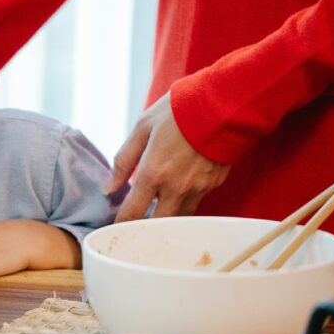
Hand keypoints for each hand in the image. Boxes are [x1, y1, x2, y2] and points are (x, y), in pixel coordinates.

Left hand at [105, 92, 230, 222]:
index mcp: (153, 174)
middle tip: (134, 227)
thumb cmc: (179, 110)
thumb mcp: (142, 128)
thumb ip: (123, 161)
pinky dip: (183, 205)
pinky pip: (195, 203)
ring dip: (165, 220)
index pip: (132, 214)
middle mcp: (176, 188)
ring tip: (154, 213)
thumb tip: (109, 188)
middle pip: (156, 226)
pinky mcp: (214, 185)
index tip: (113, 228)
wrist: (224, 102)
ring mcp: (198, 188)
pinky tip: (175, 196)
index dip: (120, 225)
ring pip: (178, 219)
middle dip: (143, 231)